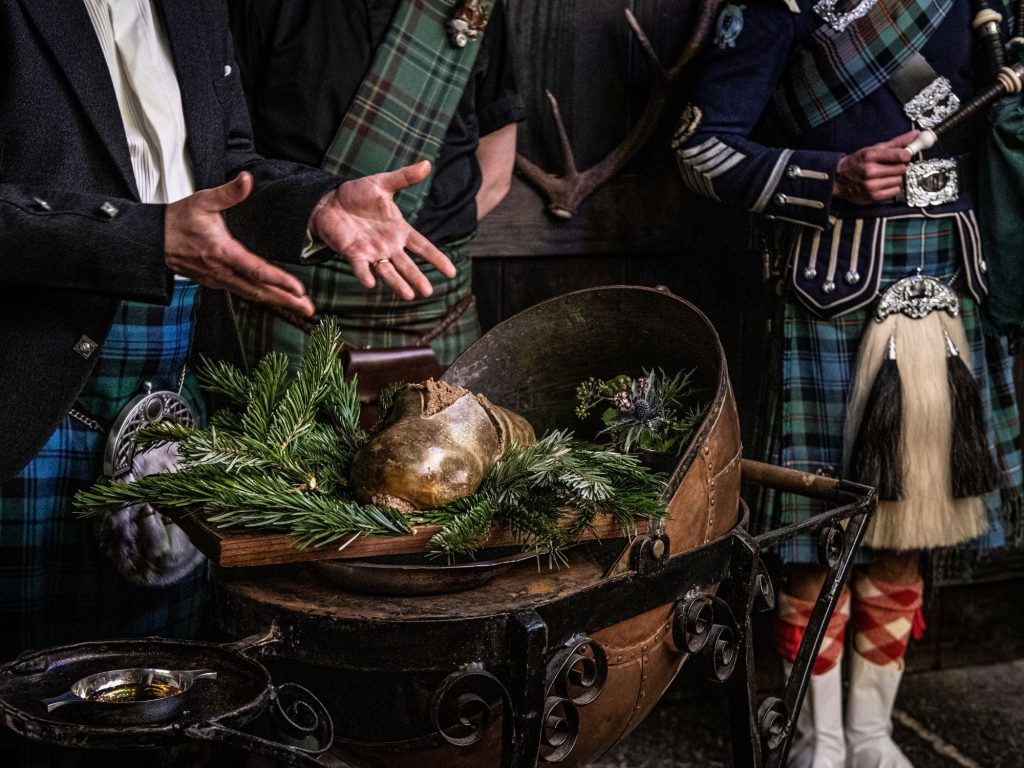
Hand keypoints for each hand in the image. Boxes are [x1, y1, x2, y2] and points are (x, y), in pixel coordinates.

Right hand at [165, 172, 314, 316]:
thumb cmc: (178, 220)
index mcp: (222, 252)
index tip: (298, 289)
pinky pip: (245, 293)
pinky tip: (278, 299)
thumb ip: (228, 192)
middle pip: (259, 291)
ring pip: (253, 295)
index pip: (255, 270)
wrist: (154, 240)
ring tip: (301, 307)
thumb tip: (247, 179)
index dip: (278, 280)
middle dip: (286, 301)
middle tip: (309, 309)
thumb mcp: (203, 200)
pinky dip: (264, 298)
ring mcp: (220, 280)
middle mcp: (222, 271)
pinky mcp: (218, 283)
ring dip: (278, 302)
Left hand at [309, 160, 455, 300]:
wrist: (330, 201)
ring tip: (409, 296)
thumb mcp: (383, 184)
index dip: (436, 258)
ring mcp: (371, 252)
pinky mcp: (353, 253)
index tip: (451, 272)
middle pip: (407, 264)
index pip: (423, 247)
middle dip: (417, 278)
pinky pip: (361, 267)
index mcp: (399, 231)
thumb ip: (405, 177)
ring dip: (398, 283)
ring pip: (388, 271)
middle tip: (428, 291)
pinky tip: (371, 284)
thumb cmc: (358, 194)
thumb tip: (428, 164)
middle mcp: (389, 245)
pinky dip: (365, 274)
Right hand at [833, 130, 918, 204]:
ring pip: (899, 180)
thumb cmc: (857, 162)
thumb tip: (914, 135)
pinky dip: (892, 187)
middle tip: (891, 166)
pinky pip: (894, 191)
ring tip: (884, 175)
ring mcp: (870, 185)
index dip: (906, 155)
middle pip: (901, 168)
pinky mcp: (872, 196)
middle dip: (899, 166)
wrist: (838, 180)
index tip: (904, 155)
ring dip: (895, 177)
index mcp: (870, 156)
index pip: (900, 155)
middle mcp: (869, 171)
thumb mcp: (873, 149)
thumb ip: (896, 142)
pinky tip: (883, 183)